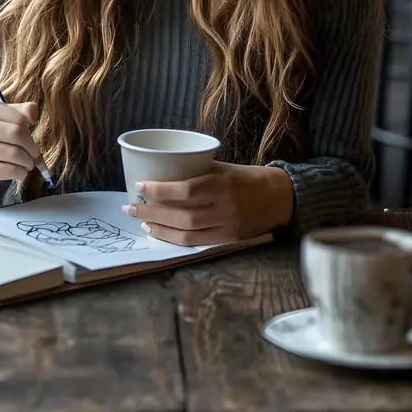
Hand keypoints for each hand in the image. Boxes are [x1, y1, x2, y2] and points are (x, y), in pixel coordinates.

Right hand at [0, 98, 42, 182]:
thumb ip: (25, 110)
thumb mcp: (10, 114)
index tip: (33, 141)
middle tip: (35, 156)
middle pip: (15, 134)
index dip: (30, 132)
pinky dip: (19, 172)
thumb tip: (32, 116)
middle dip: (31, 148)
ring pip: (12, 153)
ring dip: (27, 162)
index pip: (18, 119)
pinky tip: (20, 172)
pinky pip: (6, 170)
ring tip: (28, 164)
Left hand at [121, 164, 294, 246]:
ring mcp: (226, 226)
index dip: (159, 190)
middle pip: (180, 215)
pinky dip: (174, 239)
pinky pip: (196, 243)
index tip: (140, 185)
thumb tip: (163, 173)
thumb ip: (198, 173)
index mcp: (221, 184)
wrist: (281, 197)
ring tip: (142, 220)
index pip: (185, 190)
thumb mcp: (224, 168)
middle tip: (130, 207)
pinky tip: (160, 232)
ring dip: (159, 227)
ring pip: (186, 232)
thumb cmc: (248, 177)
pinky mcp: (228, 240)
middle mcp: (223, 207)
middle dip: (151, 211)